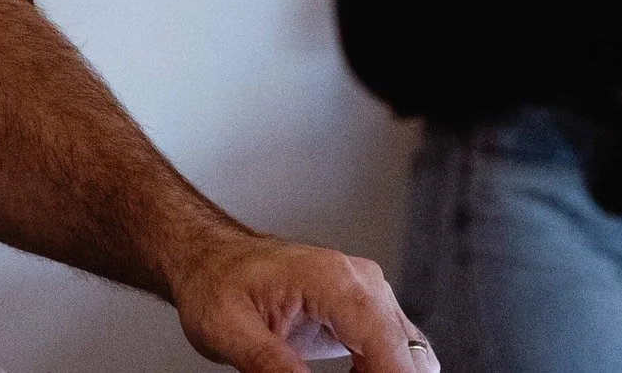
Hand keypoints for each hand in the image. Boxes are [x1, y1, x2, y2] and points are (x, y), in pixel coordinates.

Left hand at [169, 230, 428, 372]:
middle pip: (408, 354)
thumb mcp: (231, 332)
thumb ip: (273, 366)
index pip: (387, 347)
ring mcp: (369, 294)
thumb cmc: (215, 284)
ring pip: (411, 355)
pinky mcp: (365, 311)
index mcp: (334, 280)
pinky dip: (382, 371)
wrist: (210, 260)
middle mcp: (362, 282)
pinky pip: (397, 351)